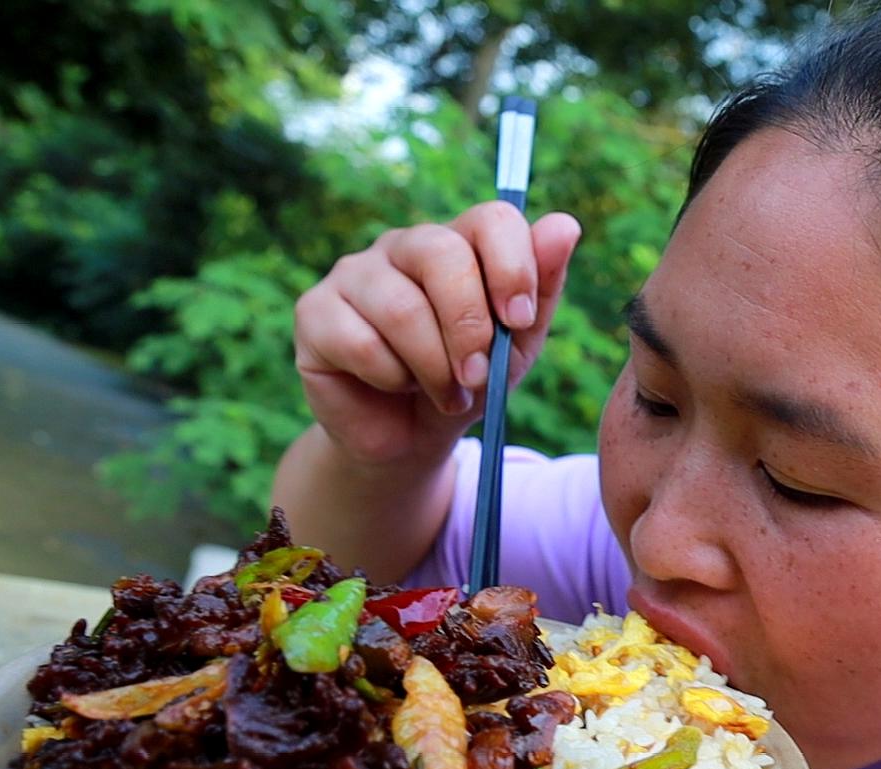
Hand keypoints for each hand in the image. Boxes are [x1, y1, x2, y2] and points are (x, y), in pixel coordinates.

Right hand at [292, 204, 582, 468]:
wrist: (411, 437)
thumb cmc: (467, 382)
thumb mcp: (516, 345)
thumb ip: (541, 288)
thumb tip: (565, 225)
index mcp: (460, 243)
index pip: (491, 218)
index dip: (512, 267)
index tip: (518, 322)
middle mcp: (404, 247)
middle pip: (441, 253)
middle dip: (469, 324)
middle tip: (477, 375)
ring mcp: (354, 274)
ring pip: (401, 306)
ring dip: (433, 366)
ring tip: (445, 393)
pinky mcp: (315, 312)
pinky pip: (361, 342)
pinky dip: (391, 379)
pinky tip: (396, 388)